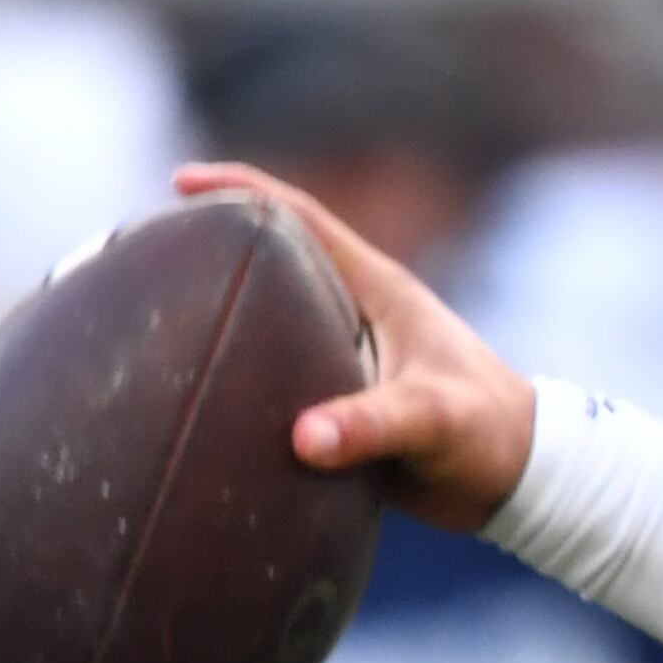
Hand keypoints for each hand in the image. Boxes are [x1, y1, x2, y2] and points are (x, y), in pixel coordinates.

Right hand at [176, 162, 535, 530]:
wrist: (520, 480)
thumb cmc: (489, 435)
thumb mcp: (434, 422)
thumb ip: (374, 425)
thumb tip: (303, 439)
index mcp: (377, 291)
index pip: (301, 220)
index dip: (243, 192)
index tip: (182, 182)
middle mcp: (356, 313)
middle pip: (273, 265)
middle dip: (213, 250)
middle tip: (142, 253)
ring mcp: (346, 357)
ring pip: (270, 325)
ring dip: (220, 320)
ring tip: (150, 326)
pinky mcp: (342, 404)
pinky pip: (278, 381)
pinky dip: (239, 382)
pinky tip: (191, 403)